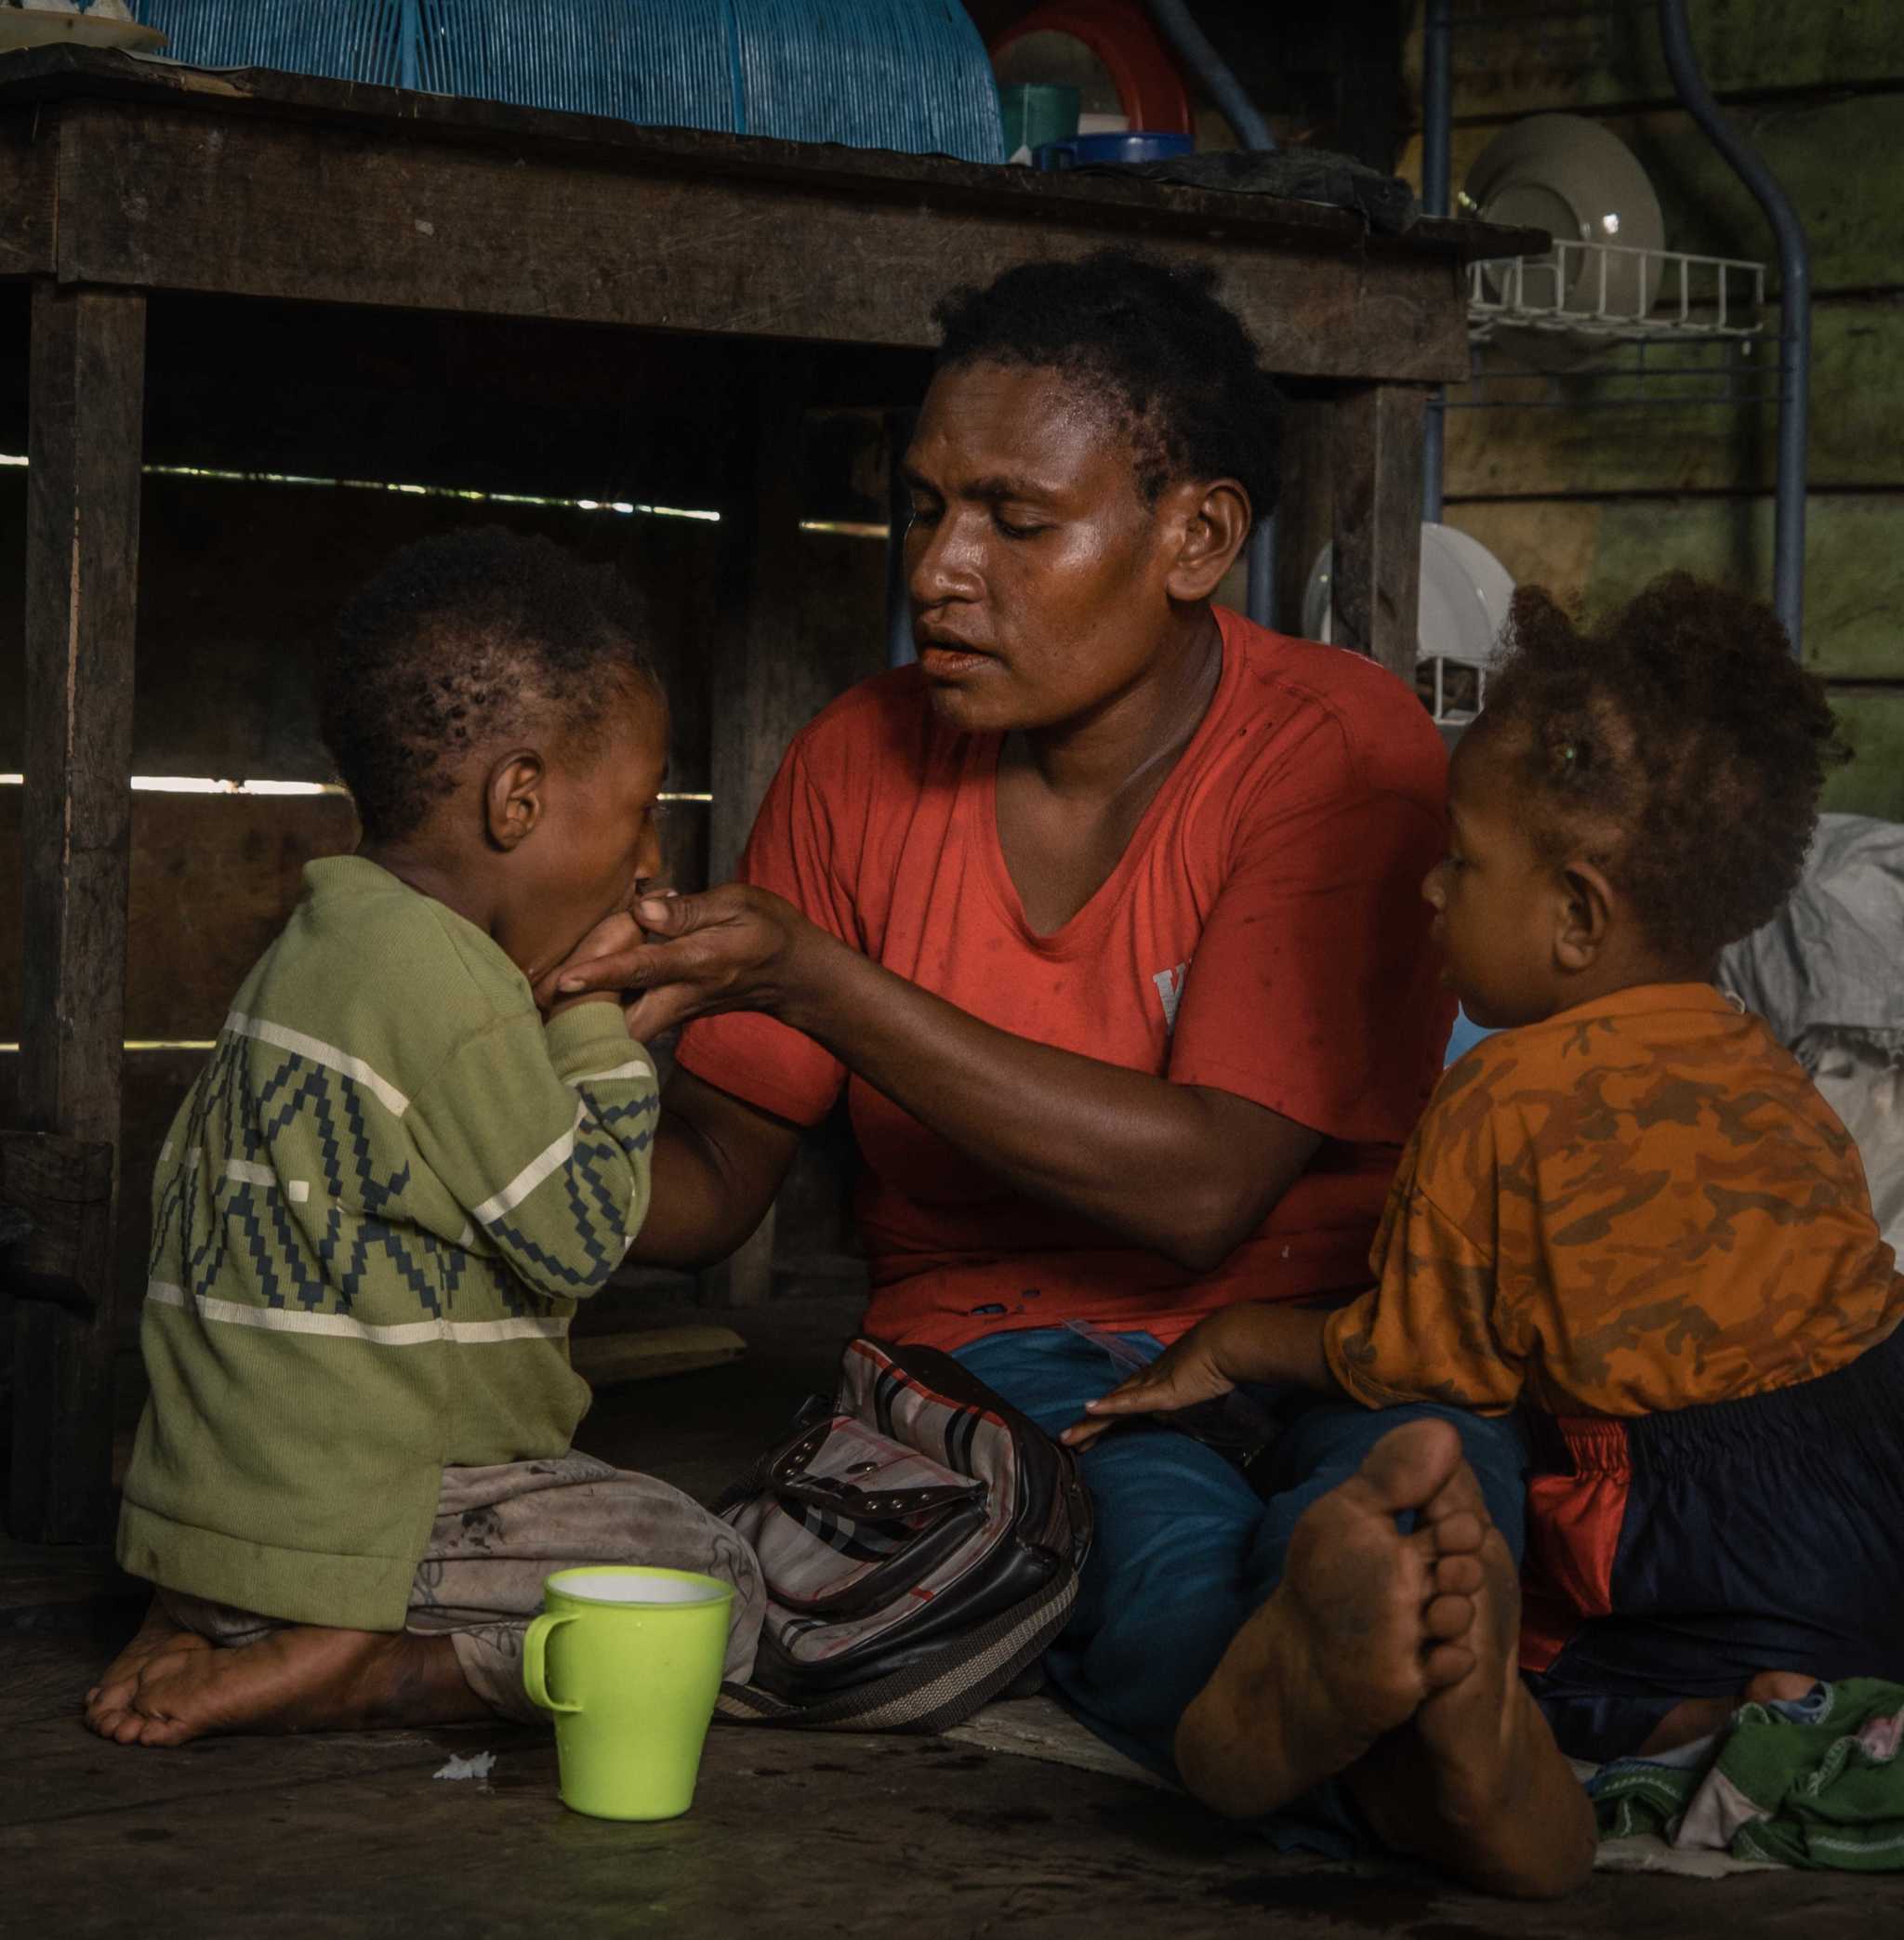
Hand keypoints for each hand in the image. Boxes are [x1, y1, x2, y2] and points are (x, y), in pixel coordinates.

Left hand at [539, 883, 828, 1041]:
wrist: (794, 975)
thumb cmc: (767, 927)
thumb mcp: (738, 903)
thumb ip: (688, 909)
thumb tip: (640, 908)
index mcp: (699, 961)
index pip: (644, 966)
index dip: (604, 972)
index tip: (564, 979)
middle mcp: (684, 994)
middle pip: (627, 1021)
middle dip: (584, 1020)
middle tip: (536, 1010)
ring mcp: (678, 1011)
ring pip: (627, 1032)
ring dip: (588, 1026)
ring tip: (540, 1013)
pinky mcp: (673, 1016)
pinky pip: (633, 1025)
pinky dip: (602, 1020)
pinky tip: (570, 1006)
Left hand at [1060, 1318, 1237, 1450]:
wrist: (1226, 1344)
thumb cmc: (1217, 1362)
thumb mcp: (1195, 1386)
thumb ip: (1181, 1394)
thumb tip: (1172, 1407)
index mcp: (1154, 1382)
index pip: (1123, 1402)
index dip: (1105, 1416)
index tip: (1090, 1435)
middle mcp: (1146, 1381)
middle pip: (1111, 1405)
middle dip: (1089, 1426)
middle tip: (1067, 1440)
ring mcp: (1151, 1384)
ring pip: (1113, 1406)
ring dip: (1090, 1423)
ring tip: (1068, 1437)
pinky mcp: (1161, 1390)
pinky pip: (1131, 1401)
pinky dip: (1110, 1406)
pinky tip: (1090, 1410)